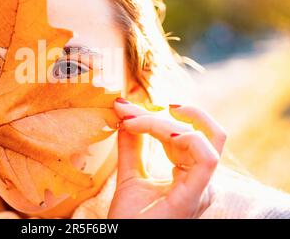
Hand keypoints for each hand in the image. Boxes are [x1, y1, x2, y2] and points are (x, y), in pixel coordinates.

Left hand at [108, 99, 225, 218]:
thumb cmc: (131, 220)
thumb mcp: (129, 174)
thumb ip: (131, 145)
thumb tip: (125, 112)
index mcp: (189, 175)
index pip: (185, 134)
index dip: (155, 116)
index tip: (123, 109)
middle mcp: (201, 180)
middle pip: (197, 131)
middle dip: (159, 114)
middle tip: (127, 110)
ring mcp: (202, 188)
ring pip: (200, 137)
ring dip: (162, 123)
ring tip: (132, 122)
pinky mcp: (197, 195)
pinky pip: (206, 158)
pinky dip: (183, 136)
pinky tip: (157, 130)